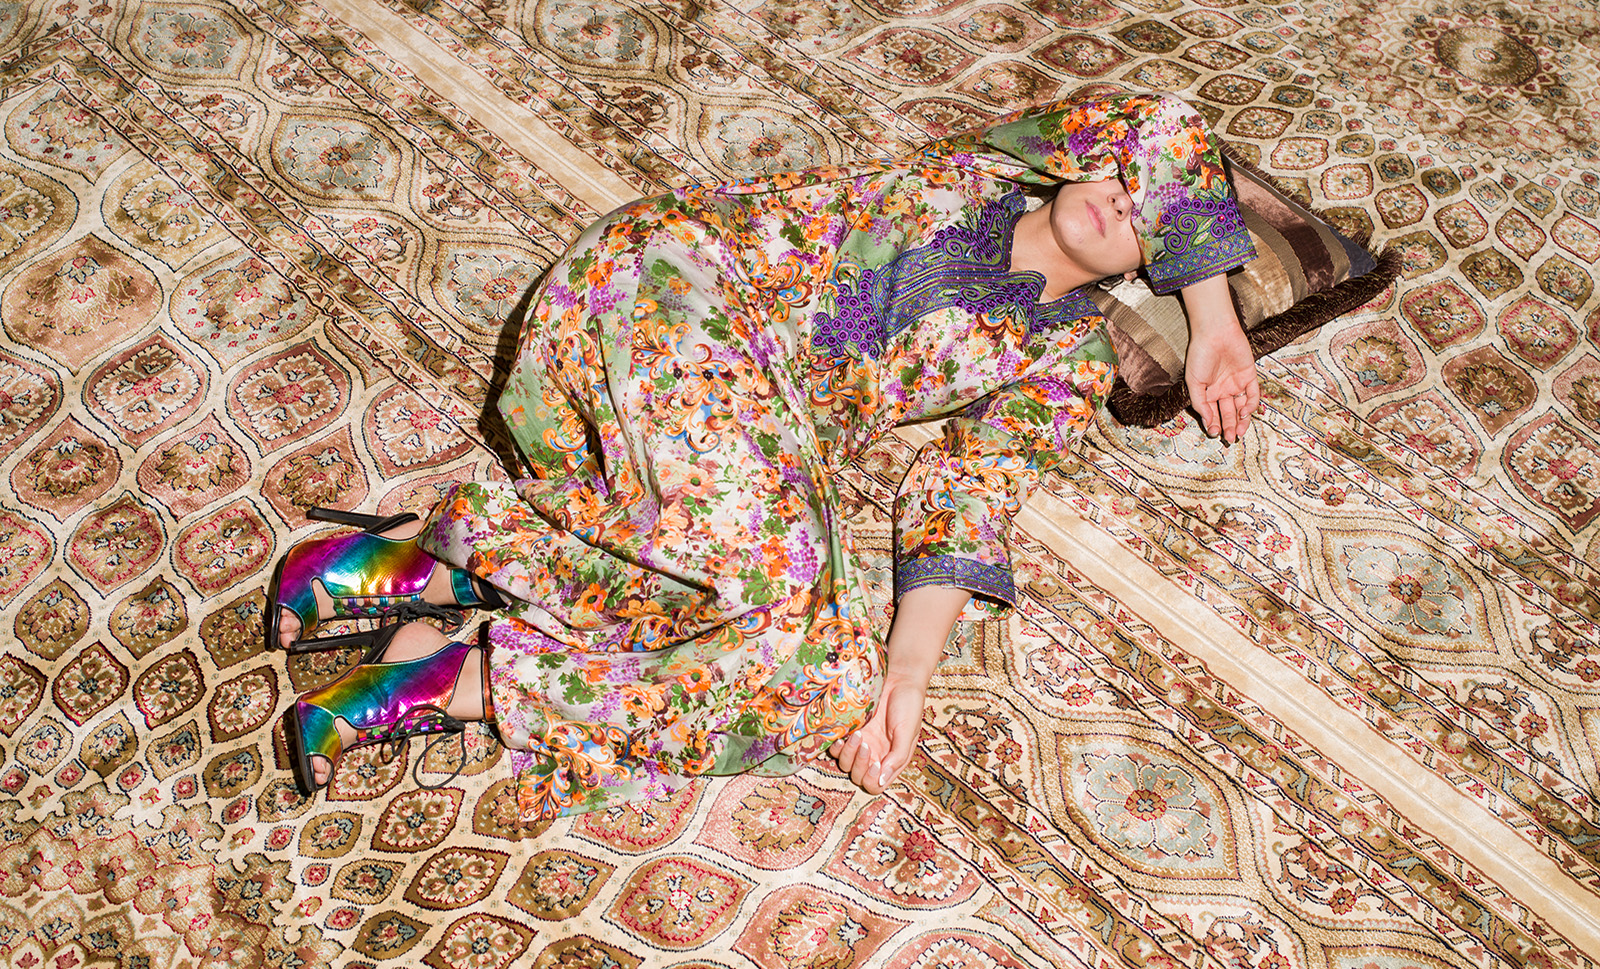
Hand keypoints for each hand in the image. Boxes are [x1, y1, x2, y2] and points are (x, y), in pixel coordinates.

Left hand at [830, 673, 926, 794]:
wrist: (899, 676)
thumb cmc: (908, 704)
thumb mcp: (908, 732)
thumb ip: (897, 757)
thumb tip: (881, 779)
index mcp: (891, 759)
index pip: (876, 784)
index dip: (872, 779)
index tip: (876, 763)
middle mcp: (874, 754)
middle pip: (857, 776)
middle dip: (858, 764)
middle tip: (865, 744)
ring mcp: (860, 742)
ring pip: (844, 763)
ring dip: (847, 754)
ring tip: (857, 735)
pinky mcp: (849, 728)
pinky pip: (835, 746)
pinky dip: (835, 745)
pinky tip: (841, 735)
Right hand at [1184, 315, 1257, 443]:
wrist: (1215, 333)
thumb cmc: (1200, 355)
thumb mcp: (1194, 382)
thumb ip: (1200, 404)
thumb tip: (1208, 422)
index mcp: (1208, 391)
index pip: (1213, 413)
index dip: (1214, 425)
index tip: (1214, 434)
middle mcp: (1223, 389)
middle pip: (1228, 413)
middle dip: (1229, 427)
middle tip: (1229, 438)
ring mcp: (1237, 383)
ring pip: (1242, 408)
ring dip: (1241, 421)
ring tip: (1238, 432)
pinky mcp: (1250, 376)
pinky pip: (1253, 394)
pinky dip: (1251, 405)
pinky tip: (1245, 412)